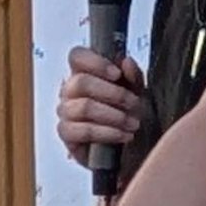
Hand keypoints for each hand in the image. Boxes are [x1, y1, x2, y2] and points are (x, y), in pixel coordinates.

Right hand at [57, 47, 145, 168]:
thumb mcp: (139, 93)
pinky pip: (83, 130)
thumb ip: (133, 76)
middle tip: (135, 105)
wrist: (133, 150)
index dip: (95, 62)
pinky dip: (107, 133)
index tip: (117, 74)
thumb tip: (126, 61)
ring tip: (133, 124)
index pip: (77, 56)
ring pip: (84, 107)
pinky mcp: (67, 134)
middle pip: (81, 82)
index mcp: (85, 72)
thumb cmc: (131, 115)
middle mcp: (70, 90)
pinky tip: (124, 136)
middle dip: (114, 94)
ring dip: (114, 116)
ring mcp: (66, 112)